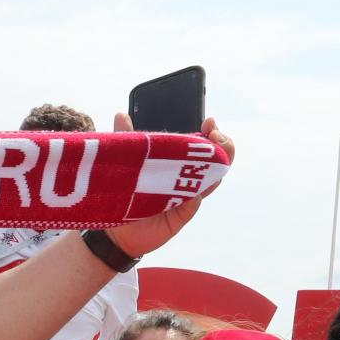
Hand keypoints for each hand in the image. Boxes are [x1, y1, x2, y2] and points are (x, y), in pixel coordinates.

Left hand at [102, 114, 231, 258]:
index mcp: (180, 163)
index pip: (204, 146)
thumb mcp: (127, 162)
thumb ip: (128, 139)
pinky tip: (195, 192)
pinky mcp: (180, 216)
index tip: (210, 121)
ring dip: (215, 169)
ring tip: (214, 157)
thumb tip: (121, 114)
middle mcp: (188, 180)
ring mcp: (187, 198)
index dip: (212, 134)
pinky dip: (195, 198)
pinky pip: (192, 205)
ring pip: (211, 183)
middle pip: (217, 163)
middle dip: (223, 147)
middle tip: (215, 135)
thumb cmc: (126, 192)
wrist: (116, 226)